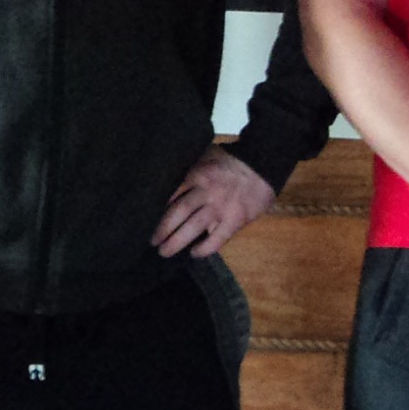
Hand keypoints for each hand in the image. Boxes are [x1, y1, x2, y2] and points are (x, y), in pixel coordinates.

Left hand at [154, 146, 276, 256]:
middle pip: (178, 212)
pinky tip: (194, 253)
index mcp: (197, 174)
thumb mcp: (206, 155)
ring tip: (164, 252)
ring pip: (194, 227)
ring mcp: (221, 207)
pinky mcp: (235, 220)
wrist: (262, 165)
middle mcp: (206, 191)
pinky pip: (216, 239)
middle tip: (152, 241)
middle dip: (162, 229)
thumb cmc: (230, 161)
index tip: (145, 219)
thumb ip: (188, 168)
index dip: (157, 208)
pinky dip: (204, 248)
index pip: (171, 193)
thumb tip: (165, 181)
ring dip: (177, 242)